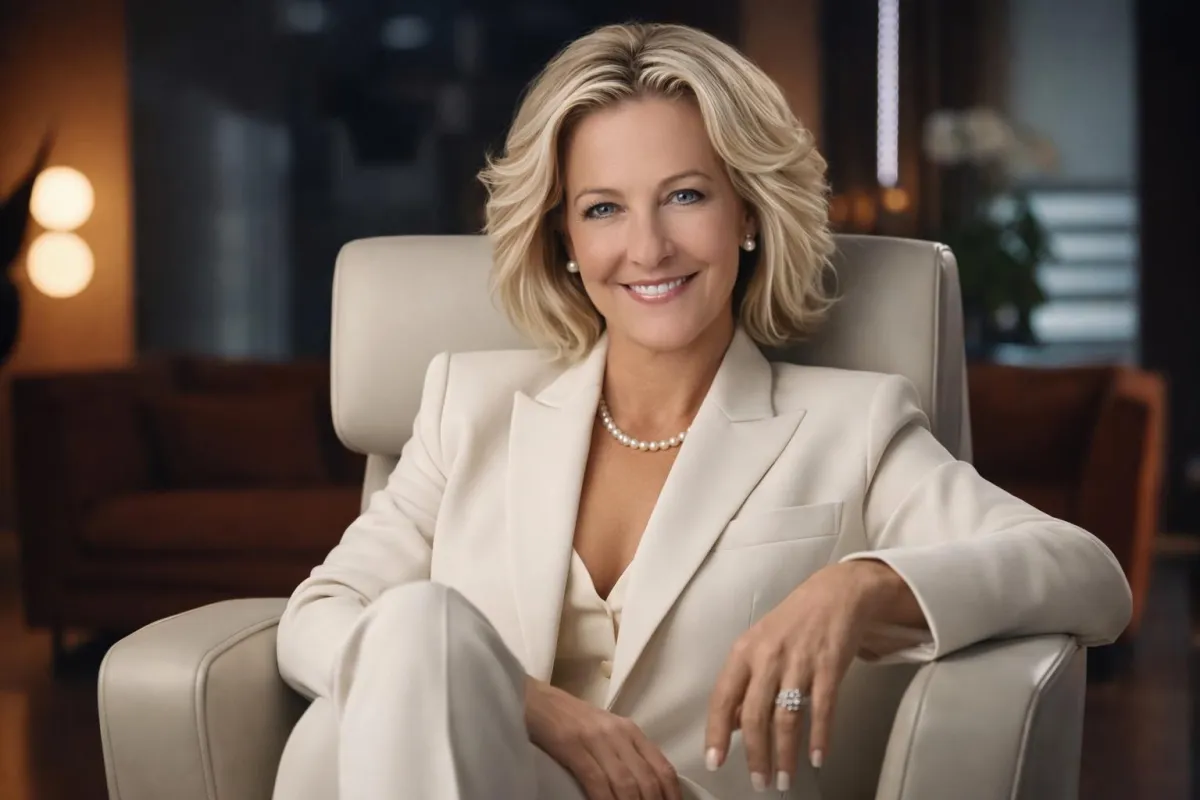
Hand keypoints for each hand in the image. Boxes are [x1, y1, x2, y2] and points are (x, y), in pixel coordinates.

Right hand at [525, 676, 681, 799]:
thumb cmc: (570, 719)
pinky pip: (596, 781)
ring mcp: (596, 739)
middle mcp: (619, 734)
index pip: (663, 768)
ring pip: (626, 784)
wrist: (536, 700)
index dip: (671, 796)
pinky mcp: (573, 747)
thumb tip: (645, 788)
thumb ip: (626, 753)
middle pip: (647, 780)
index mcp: (631, 731)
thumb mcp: (607, 731)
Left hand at [703, 560, 910, 791]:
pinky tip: (817, 757)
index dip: (716, 732)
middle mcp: (767, 657)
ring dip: (784, 754)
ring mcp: (799, 661)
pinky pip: (823, 708)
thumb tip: (728, 723)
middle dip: (755, 754)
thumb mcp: (758, 646)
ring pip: (786, 717)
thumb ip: (744, 684)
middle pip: (754, 715)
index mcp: (743, 651)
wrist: (835, 593)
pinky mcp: (829, 665)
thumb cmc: (792, 623)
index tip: (715, 761)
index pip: (722, 697)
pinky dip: (820, 736)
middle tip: (759, 782)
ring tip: (783, 779)